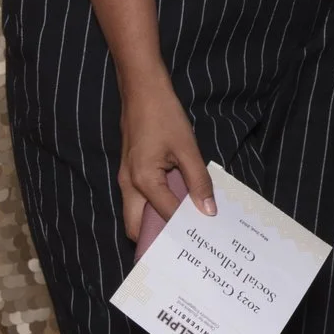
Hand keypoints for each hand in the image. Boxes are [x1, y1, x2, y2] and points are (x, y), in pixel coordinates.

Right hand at [119, 83, 214, 243]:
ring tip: (185, 227)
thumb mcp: (187, 148)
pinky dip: (154, 207)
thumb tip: (208, 210)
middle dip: (157, 238)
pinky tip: (177, 204)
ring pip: (135, 215)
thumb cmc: (164, 116)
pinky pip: (139, 200)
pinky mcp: (129, 173)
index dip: (184, 226)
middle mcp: (128, 186)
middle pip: (136, 227)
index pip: (164, 216)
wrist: (142, 92)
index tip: (203, 236)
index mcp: (142, 181)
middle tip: (186, 242)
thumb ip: (198, 181)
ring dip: (155, 223)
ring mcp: (125, 180)